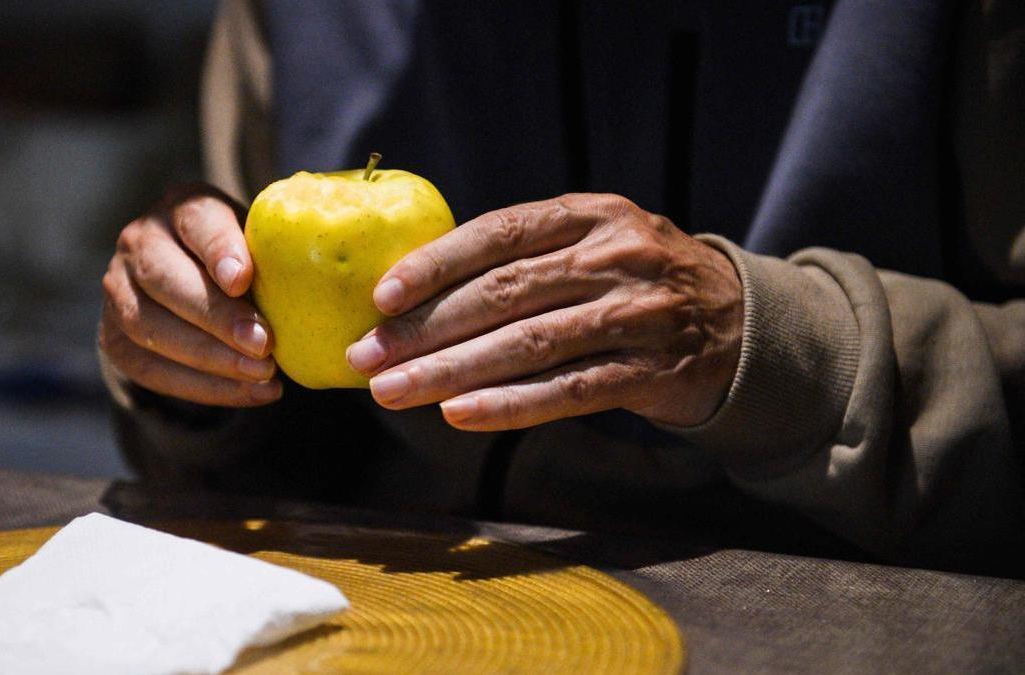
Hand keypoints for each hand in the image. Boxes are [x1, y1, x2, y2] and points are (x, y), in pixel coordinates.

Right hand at [99, 183, 281, 406]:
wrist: (192, 283)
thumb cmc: (242, 261)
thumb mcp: (257, 244)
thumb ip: (271, 257)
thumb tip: (306, 288)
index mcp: (182, 208)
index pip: (197, 223)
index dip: (218, 251)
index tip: (242, 280)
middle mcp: (138, 242)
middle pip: (164, 279)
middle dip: (216, 317)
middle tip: (264, 345)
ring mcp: (117, 291)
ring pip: (150, 329)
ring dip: (211, 359)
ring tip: (262, 374)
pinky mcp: (114, 339)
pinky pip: (153, 370)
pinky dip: (205, 388)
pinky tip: (251, 393)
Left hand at [345, 194, 741, 429]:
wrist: (741, 322)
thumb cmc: (634, 283)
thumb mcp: (592, 245)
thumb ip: (524, 258)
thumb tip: (414, 294)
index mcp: (590, 215)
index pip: (498, 233)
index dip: (434, 264)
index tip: (380, 297)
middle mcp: (615, 256)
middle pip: (504, 293)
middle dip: (425, 329)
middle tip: (367, 359)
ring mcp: (639, 313)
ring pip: (528, 344)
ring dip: (451, 372)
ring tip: (394, 392)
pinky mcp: (653, 370)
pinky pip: (569, 390)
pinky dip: (511, 405)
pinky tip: (459, 414)